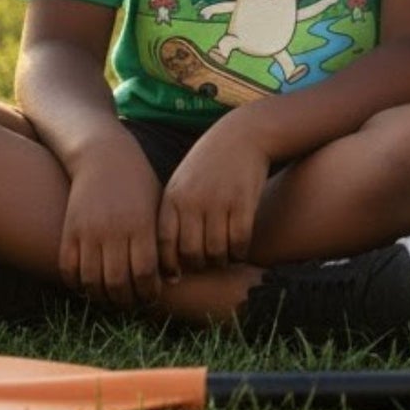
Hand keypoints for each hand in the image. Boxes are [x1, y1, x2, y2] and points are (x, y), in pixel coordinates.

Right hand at [61, 141, 163, 307]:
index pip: (145, 271)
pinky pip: (69, 269)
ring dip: (102, 297)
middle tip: (133, 303)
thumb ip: (163, 241)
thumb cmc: (139, 184)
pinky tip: (89, 286)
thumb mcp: (157, 207)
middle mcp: (114, 230)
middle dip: (127, 300)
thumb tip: (173, 279)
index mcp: (142, 224)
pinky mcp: (69, 231)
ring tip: (112, 298)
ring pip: (91, 281)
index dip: (149, 291)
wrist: (104, 157)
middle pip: (117, 282)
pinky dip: (78, 284)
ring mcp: (89, 231)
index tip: (153, 296)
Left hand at [157, 116, 271, 276]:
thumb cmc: (210, 165)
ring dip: (221, 261)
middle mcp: (193, 201)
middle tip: (206, 266)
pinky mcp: (244, 200)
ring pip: (216, 250)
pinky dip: (240, 252)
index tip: (178, 274)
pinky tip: (240, 251)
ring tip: (223, 259)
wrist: (244, 135)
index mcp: (173, 198)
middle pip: (190, 252)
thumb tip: (169, 267)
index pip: (164, 245)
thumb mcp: (182, 184)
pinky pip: (239, 240)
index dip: (170, 266)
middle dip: (198, 266)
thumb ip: (173, 218)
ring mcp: (219, 200)